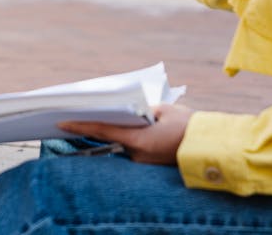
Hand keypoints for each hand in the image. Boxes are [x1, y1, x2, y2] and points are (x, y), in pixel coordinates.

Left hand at [58, 103, 192, 165]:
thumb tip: (131, 110)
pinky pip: (135, 146)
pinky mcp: (151, 162)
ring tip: (115, 114)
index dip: (80, 125)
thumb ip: (143, 109)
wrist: (210, 146)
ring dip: (121, 129)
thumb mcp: (164, 110)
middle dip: (102, 124)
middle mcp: (137, 154)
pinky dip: (132, 136)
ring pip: (124, 141)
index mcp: (138, 139)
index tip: (61, 122)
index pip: (102, 130)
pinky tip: (135, 125)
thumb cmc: (188, 125)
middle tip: (83, 113)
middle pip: (112, 136)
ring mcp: (144, 160)